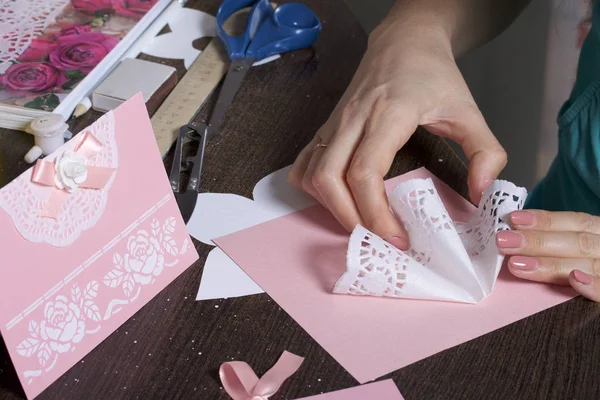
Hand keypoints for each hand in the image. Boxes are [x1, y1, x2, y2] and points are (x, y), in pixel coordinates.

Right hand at [288, 17, 505, 248]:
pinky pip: (304, 164)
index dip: (376, 213)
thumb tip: (480, 193)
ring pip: (312, 174)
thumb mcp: (470, 109)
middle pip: (329, 179)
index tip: (398, 237)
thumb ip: (485, 152)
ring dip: (331, 207)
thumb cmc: (433, 74)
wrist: (403, 41)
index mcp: (389, 114)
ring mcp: (334, 123)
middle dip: (350, 219)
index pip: (365, 172)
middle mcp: (353, 119)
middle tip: (378, 239)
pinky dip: (312, 189)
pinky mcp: (325, 126)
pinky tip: (335, 198)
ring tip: (360, 223)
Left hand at [498, 210, 599, 301]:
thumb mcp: (579, 248)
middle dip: (538, 242)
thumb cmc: (590, 263)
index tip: (513, 218)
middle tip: (503, 241)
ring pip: (588, 264)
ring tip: (517, 264)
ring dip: (551, 264)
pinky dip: (594, 285)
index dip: (545, 220)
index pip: (576, 223)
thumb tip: (515, 236)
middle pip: (577, 243)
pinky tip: (574, 279)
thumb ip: (558, 243)